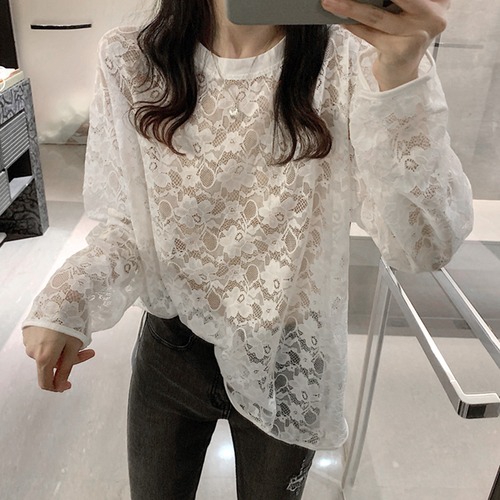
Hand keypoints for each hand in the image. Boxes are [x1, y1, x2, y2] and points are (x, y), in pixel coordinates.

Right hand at [23, 327, 94, 392]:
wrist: (60, 295)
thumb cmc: (70, 320)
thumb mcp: (74, 346)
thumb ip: (67, 367)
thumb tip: (61, 385)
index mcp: (44, 358)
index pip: (45, 382)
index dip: (57, 386)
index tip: (68, 384)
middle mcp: (32, 352)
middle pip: (50, 365)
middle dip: (68, 360)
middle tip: (87, 350)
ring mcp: (28, 340)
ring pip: (47, 352)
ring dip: (61, 349)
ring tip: (76, 334)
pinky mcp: (29, 330)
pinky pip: (42, 342)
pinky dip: (53, 340)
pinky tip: (63, 328)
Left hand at [322, 0, 449, 89]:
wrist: (401, 73)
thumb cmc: (402, 36)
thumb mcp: (408, 12)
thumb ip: (397, 1)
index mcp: (440, 1)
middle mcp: (434, 16)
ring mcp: (417, 35)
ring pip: (377, 15)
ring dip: (350, 7)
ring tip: (331, 2)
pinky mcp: (399, 51)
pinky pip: (370, 33)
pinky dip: (353, 25)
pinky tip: (340, 18)